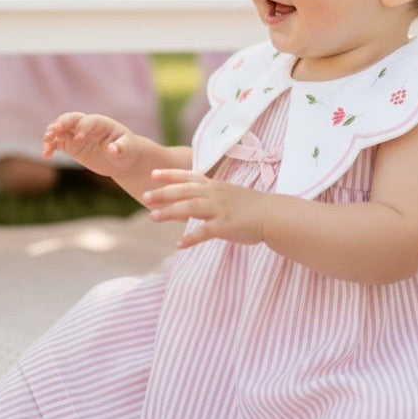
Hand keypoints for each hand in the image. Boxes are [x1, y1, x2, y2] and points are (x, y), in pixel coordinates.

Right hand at [42, 112, 140, 177]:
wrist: (121, 158)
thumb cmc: (127, 150)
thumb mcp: (127, 149)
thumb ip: (121, 148)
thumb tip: (113, 150)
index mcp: (101, 123)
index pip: (89, 121)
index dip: (83, 128)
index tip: (78, 139)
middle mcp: (86, 126)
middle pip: (71, 118)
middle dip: (62, 123)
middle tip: (54, 130)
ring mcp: (76, 134)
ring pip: (60, 129)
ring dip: (52, 134)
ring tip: (46, 143)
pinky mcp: (70, 145)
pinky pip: (57, 143)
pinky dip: (50, 146)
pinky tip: (46, 155)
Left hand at [143, 169, 265, 248]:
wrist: (272, 215)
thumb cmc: (250, 206)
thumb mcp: (227, 194)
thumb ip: (209, 195)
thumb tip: (189, 200)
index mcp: (215, 185)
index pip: (189, 176)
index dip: (170, 174)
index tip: (153, 174)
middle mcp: (215, 194)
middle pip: (184, 190)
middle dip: (163, 193)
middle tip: (144, 196)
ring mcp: (220, 209)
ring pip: (190, 207)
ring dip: (170, 212)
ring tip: (153, 217)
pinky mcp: (225, 226)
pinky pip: (204, 231)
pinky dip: (191, 238)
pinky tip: (178, 244)